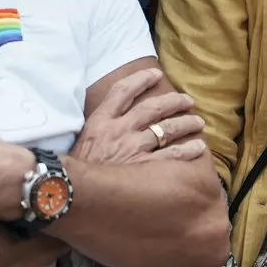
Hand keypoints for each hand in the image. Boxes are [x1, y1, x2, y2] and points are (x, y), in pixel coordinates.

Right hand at [75, 67, 206, 164]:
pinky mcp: (143, 168)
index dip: (141, 79)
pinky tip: (199, 147)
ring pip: (167, 129)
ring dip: (186, 124)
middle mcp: (119, 130)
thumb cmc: (75, 172)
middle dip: (174, 102)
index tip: (156, 73)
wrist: (67, 193)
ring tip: (198, 122)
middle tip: (188, 101)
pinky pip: (172, 155)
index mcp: (100, 122)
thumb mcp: (81, 143)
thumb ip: (98, 129)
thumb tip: (113, 120)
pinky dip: (188, 150)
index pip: (122, 91)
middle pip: (152, 108)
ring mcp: (132, 148)